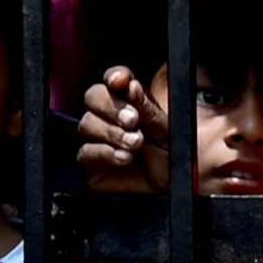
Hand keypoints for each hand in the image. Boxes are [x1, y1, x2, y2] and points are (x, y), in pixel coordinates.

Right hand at [76, 65, 167, 192]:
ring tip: (136, 143)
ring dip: (112, 133)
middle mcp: (110, 116)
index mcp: (130, 101)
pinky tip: (124, 157)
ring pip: (87, 124)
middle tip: (133, 120)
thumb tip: (130, 85)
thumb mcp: (166, 128)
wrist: (177, 186)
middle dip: (111, 107)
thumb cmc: (173, 154)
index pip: (114, 79)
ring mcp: (98, 138)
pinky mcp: (92, 162)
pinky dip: (104, 153)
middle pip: (93, 96)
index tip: (121, 81)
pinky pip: (86, 152)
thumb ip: (147, 107)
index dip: (114, 76)